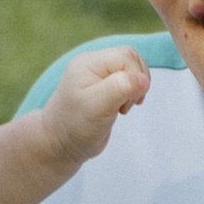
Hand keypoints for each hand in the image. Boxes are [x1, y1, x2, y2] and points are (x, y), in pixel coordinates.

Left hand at [36, 46, 150, 168]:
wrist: (59, 146)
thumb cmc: (75, 127)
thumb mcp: (98, 107)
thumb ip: (121, 88)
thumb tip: (144, 80)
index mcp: (89, 63)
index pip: (126, 57)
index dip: (136, 78)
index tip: (125, 103)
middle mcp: (93, 64)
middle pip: (131, 58)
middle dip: (138, 82)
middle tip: (126, 105)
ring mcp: (98, 75)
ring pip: (131, 68)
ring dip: (135, 88)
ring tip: (123, 107)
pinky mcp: (105, 88)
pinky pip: (127, 80)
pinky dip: (130, 94)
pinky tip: (120, 108)